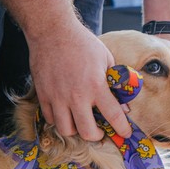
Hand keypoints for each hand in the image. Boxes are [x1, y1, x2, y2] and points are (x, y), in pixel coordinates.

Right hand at [27, 22, 131, 140]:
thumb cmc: (82, 43)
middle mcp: (76, 95)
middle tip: (99, 131)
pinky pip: (50, 118)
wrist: (52, 31)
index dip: (122, 128)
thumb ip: (114, 82)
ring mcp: (57, 97)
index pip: (113, 116)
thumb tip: (122, 103)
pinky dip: (59, 120)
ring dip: (76, 130)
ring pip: (66, 130)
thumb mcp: (105, 59)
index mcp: (96, 85)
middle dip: (97, 136)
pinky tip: (65, 112)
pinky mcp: (43, 95)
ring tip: (80, 123)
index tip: (126, 133)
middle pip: (87, 132)